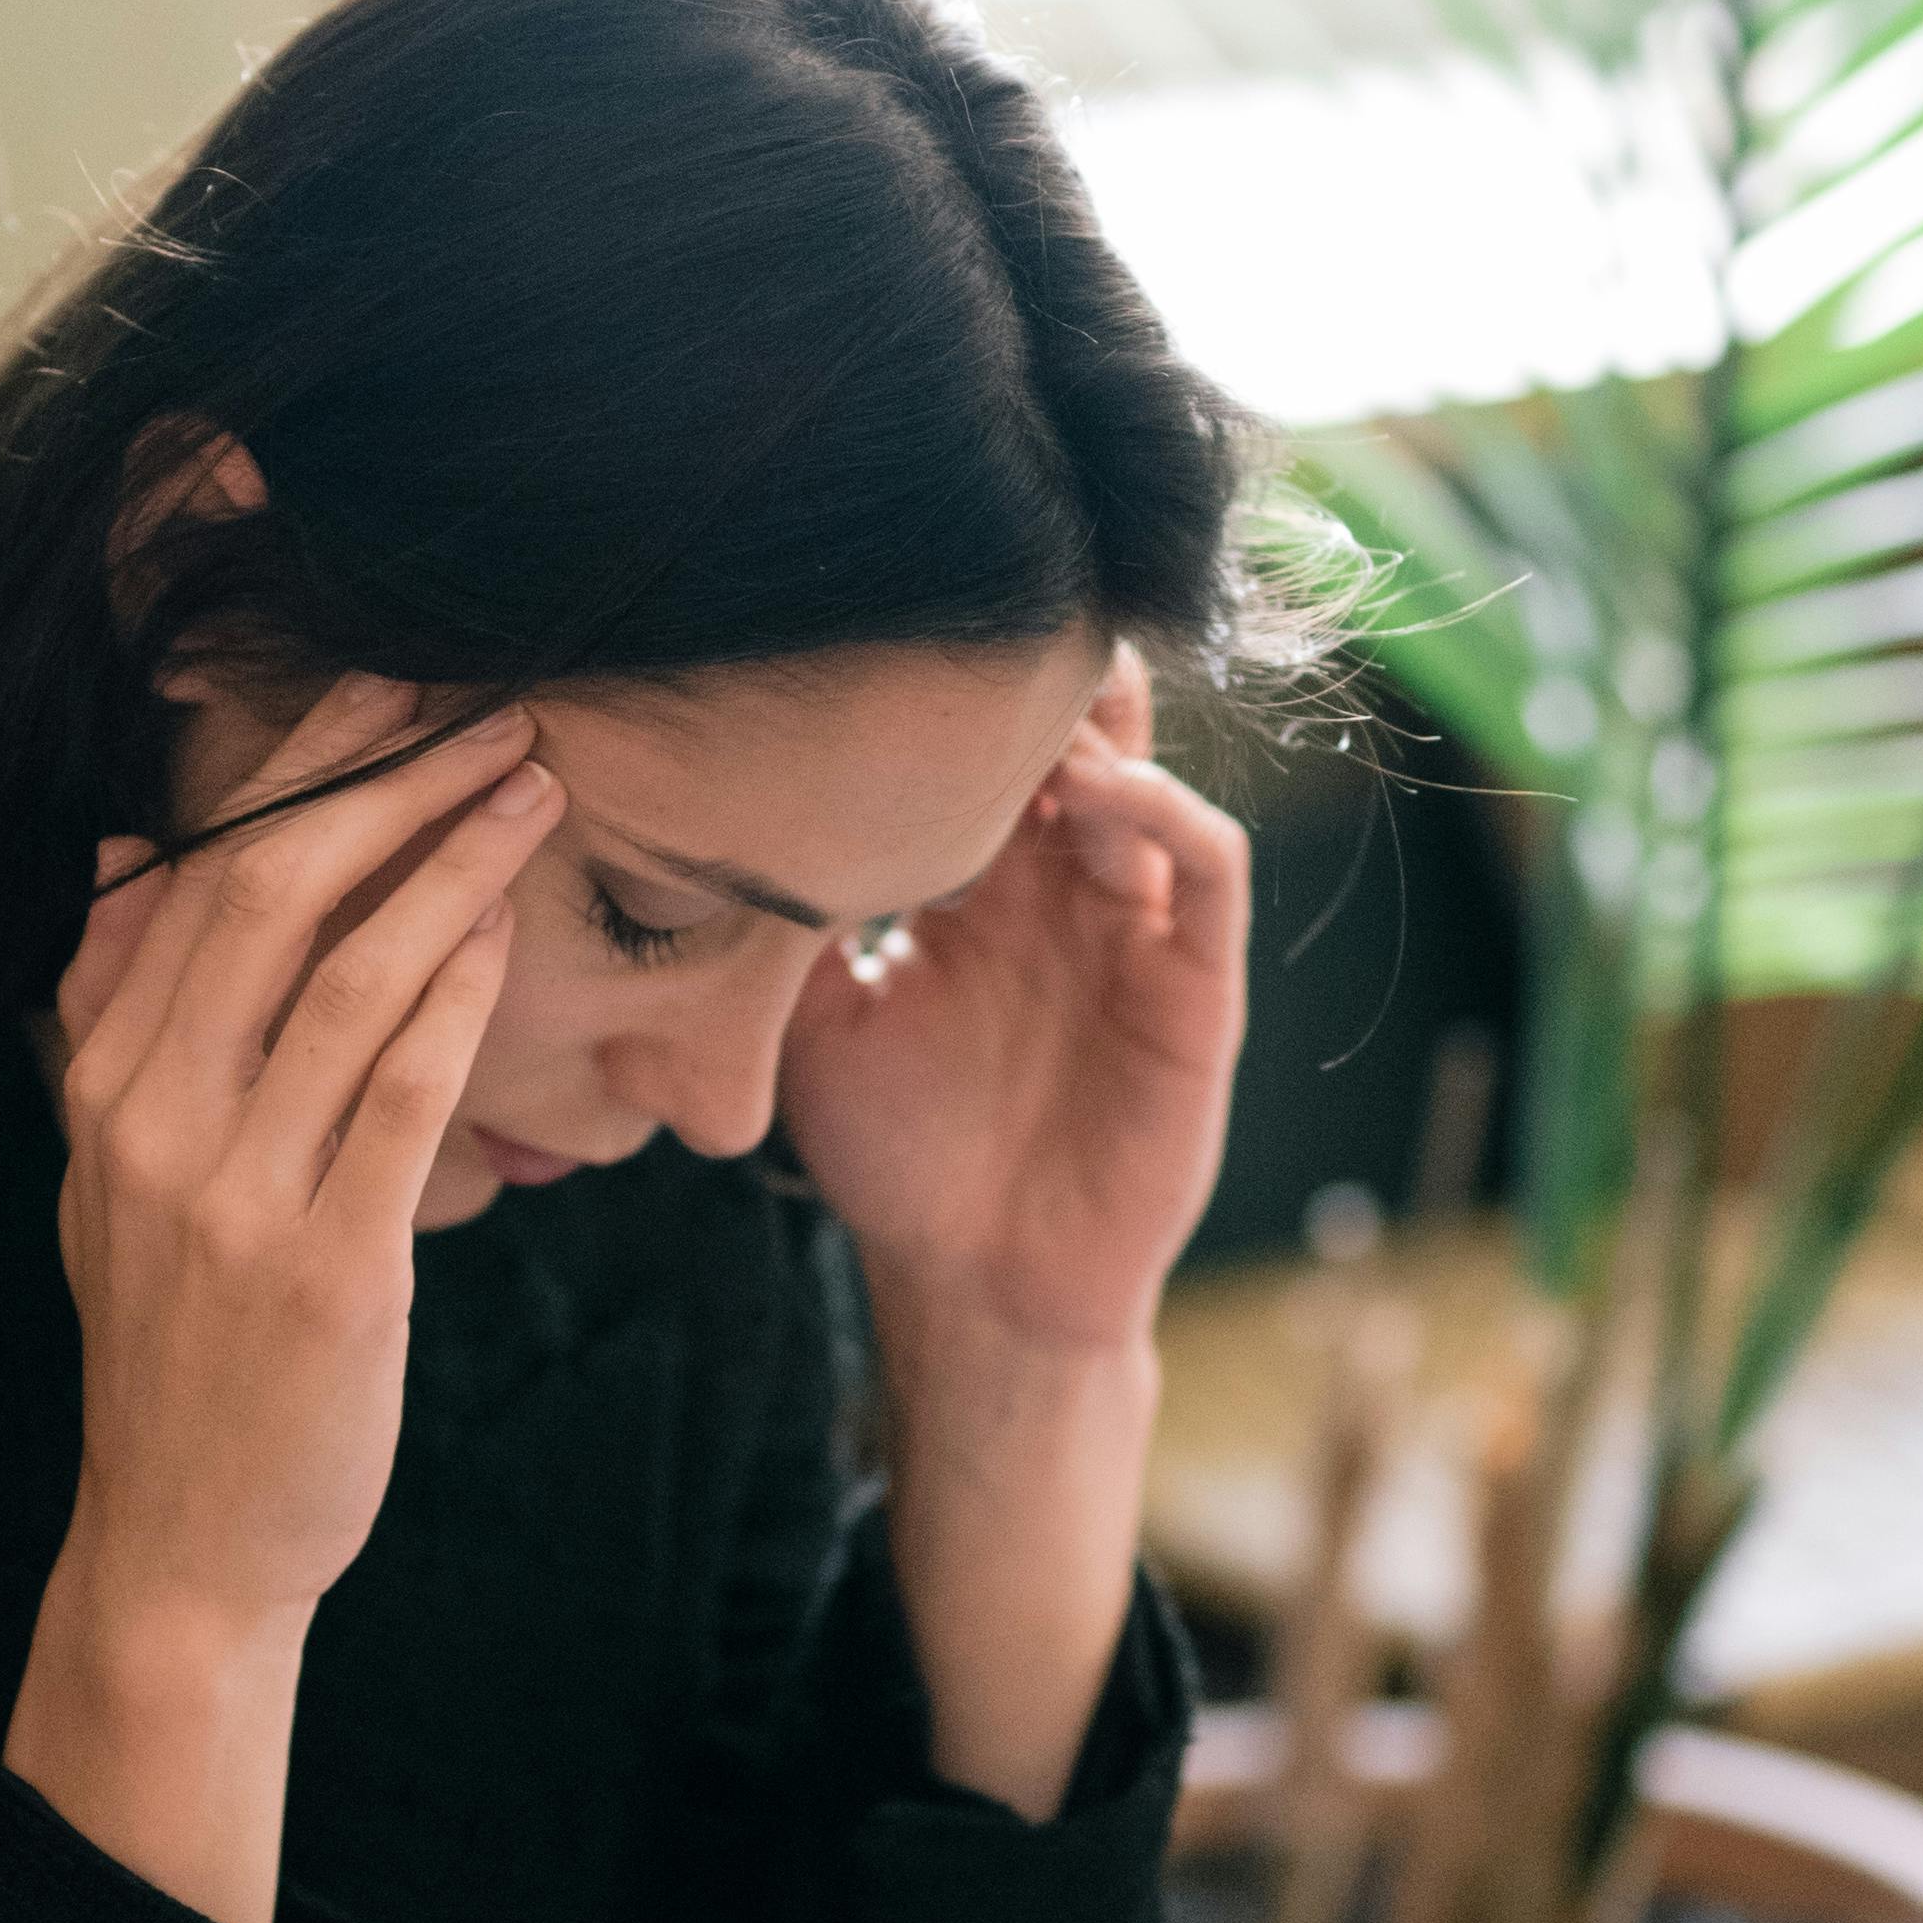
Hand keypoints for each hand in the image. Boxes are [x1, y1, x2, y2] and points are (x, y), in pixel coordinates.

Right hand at [6, 684, 560, 1922]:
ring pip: (345, 976)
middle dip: (378, 781)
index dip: (292, 768)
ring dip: (445, 862)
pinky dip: (453, 994)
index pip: (196, 878)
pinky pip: (398, 1095)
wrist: (185, 1537)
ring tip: (528, 785)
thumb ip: (113, 1013)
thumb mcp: (108, 1173)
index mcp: (103, 1083)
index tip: (381, 682)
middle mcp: (152, 1119)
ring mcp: (233, 1191)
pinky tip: (506, 925)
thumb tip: (124, 852)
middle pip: (266, 895)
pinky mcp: (324, 1263)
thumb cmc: (176, 1341)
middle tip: (476, 701)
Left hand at [777, 654, 1248, 1362]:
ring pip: (1146, 780)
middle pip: (1076, 739)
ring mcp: (1134, 931)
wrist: (974, 1284)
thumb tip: (713, 820)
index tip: (890, 649)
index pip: (982, 757)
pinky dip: (1168, 812)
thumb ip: (787, 931)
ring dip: (1101, 734)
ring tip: (1037, 715)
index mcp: (977, 890)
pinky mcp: (1195, 985)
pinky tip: (1103, 794)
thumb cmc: (899, 1159)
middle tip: (979, 638)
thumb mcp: (814, 1026)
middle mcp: (1062, 892)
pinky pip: (1209, 869)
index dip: (949, 701)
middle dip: (1037, 684)